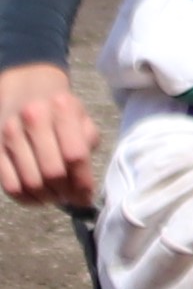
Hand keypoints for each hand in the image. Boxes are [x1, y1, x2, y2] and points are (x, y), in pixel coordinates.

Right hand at [0, 63, 96, 207]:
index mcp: (61, 108)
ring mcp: (9, 133)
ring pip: (30, 182)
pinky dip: (26, 199)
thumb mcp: (82, 117)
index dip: (83, 182)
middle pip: (52, 172)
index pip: (75, 155)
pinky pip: (9, 184)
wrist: (26, 89)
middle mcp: (32, 119)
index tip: (87, 196)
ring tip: (56, 197)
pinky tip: (38, 198)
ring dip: (47, 198)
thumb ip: (87, 144)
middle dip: (66, 192)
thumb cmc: (61, 109)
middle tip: (72, 198)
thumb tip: (83, 183)